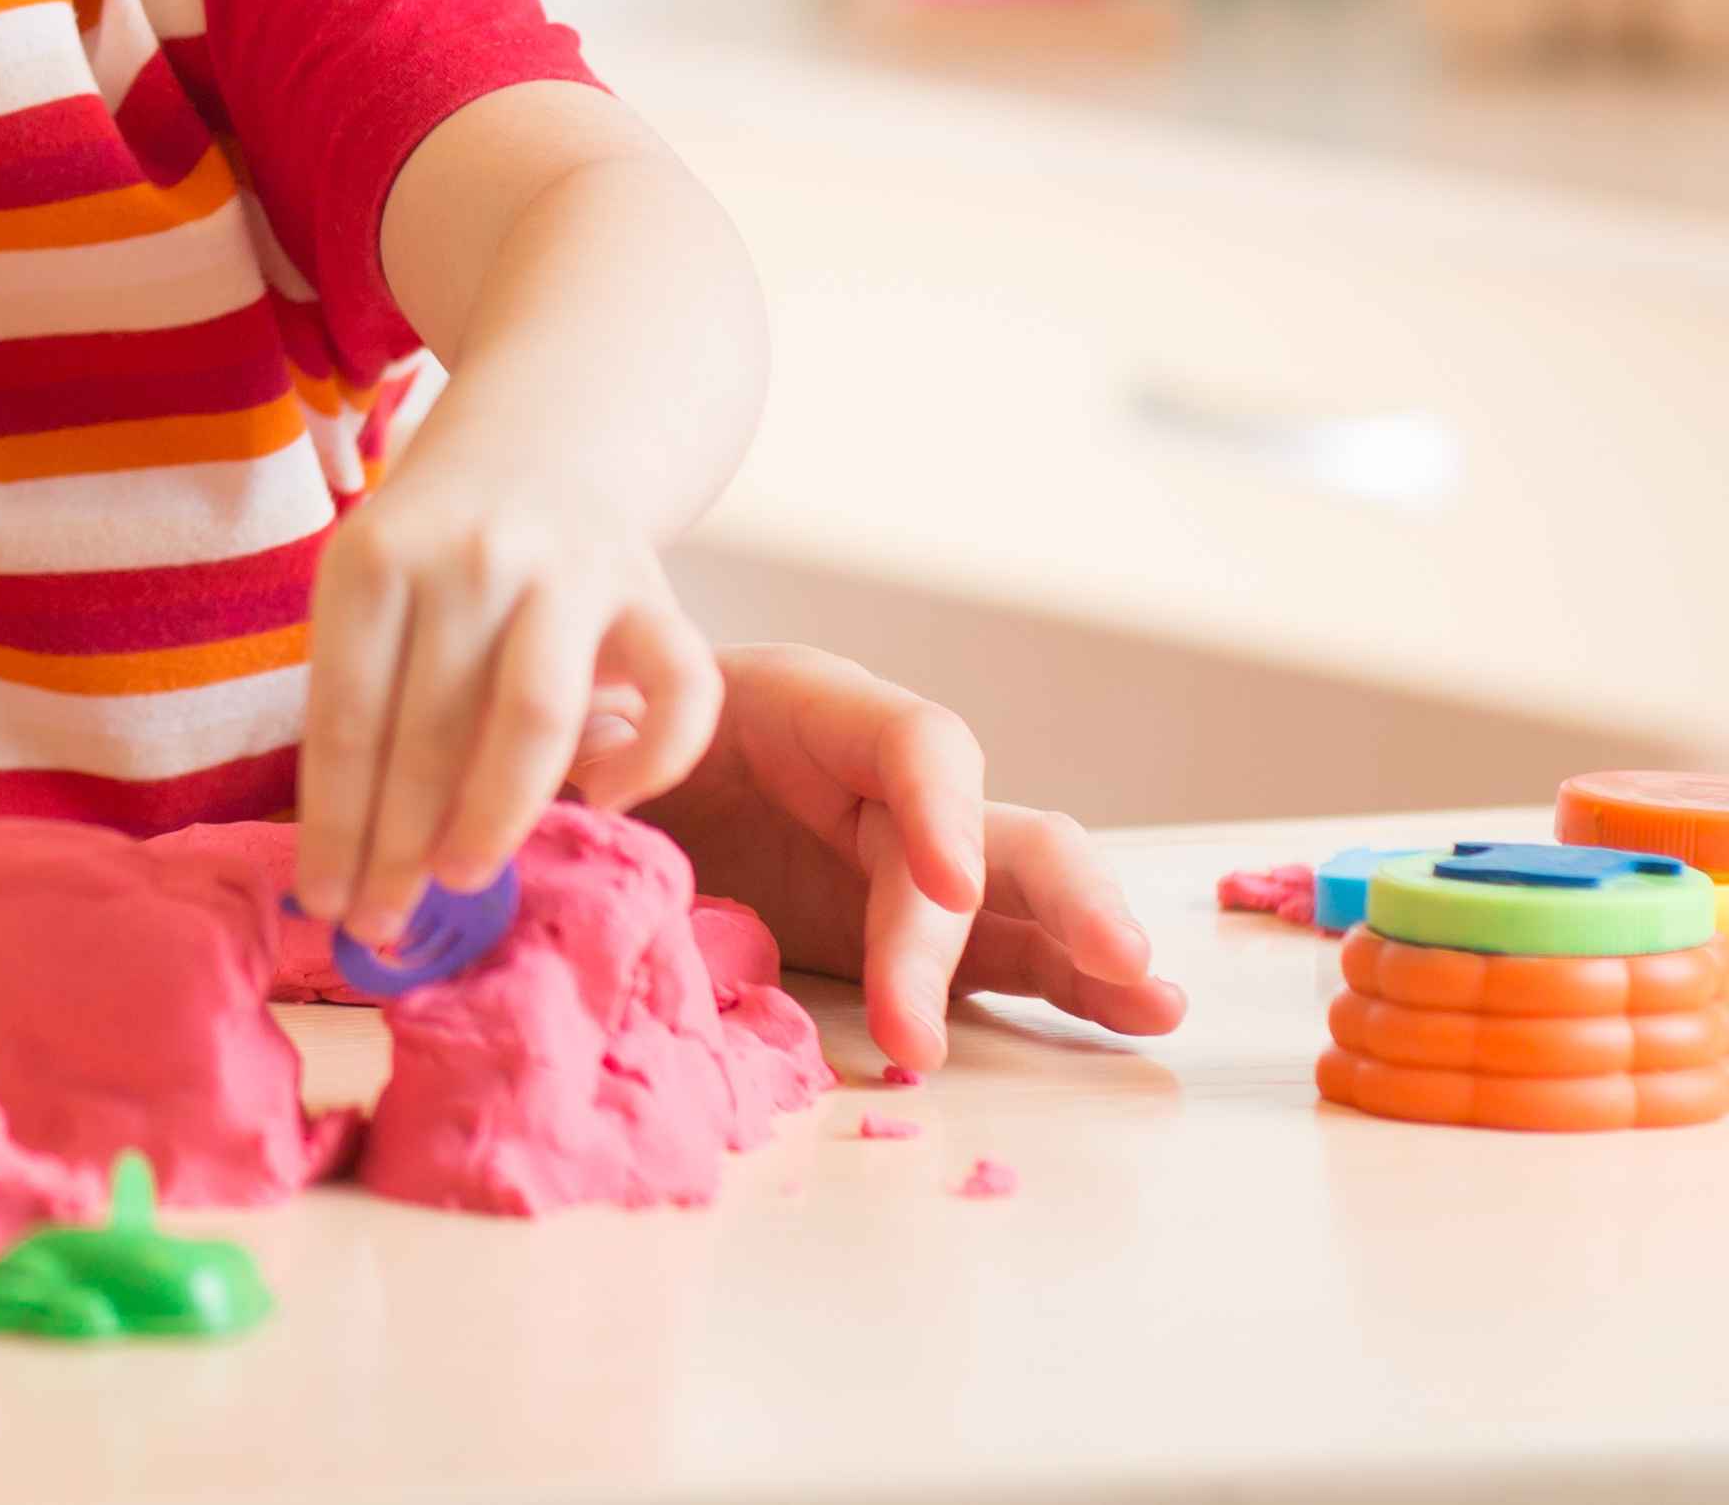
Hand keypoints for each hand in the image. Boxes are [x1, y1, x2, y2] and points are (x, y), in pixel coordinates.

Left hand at [292, 453, 720, 943]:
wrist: (547, 438)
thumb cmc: (438, 549)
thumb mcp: (374, 588)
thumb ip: (367, 696)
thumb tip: (351, 860)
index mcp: (376, 556)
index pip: (346, 716)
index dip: (335, 823)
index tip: (324, 900)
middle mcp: (471, 557)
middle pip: (429, 728)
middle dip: (400, 844)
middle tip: (384, 922)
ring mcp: (570, 570)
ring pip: (533, 716)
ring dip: (495, 815)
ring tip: (464, 882)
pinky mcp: (656, 590)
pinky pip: (676, 691)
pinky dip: (652, 760)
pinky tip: (605, 801)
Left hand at [635, 642, 1189, 1068]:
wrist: (573, 770)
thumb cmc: (581, 741)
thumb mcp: (580, 738)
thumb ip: (597, 768)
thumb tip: (591, 798)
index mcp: (802, 707)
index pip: (911, 741)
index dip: (943, 808)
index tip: (949, 887)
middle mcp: (876, 778)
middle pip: (987, 826)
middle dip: (1053, 894)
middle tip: (1104, 963)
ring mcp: (905, 855)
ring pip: (1023, 891)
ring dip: (1087, 944)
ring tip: (1155, 1003)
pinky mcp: (911, 927)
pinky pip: (1005, 950)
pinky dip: (1069, 984)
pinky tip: (1137, 1020)